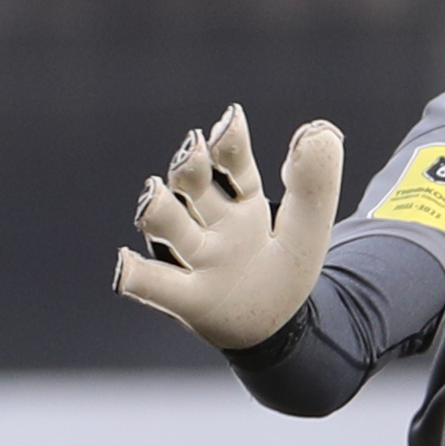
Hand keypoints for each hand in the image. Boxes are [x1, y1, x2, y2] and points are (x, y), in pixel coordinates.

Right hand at [113, 107, 342, 350]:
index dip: (230, 142)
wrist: (276, 325)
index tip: (230, 120)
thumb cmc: (284, 269)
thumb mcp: (309, 227)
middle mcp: (211, 222)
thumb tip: (320, 130)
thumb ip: (314, 184)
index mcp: (242, 201)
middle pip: (193, 187)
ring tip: (153, 197)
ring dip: (159, 211)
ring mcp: (194, 257)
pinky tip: (124, 266)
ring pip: (170, 227)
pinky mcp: (186, 297)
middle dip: (188, 167)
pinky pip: (156, 284)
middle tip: (190, 152)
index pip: (233, 163)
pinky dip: (137, 275)